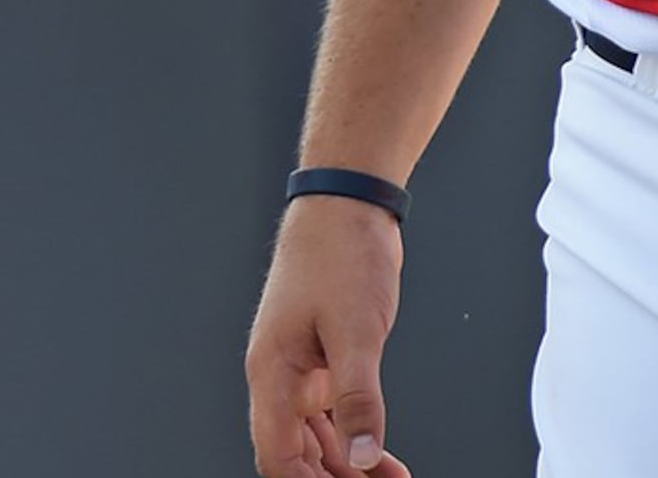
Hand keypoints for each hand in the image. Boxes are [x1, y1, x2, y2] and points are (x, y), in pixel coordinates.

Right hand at [246, 196, 412, 477]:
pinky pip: (331, 417)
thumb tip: (363, 457)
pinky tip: (384, 460)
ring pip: (313, 441)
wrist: (347, 206)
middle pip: (294, 455)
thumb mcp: (357, 331)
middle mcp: (279, 376)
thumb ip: (358, 399)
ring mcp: (299, 369)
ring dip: (346, 469)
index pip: (277, 455)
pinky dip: (355, 442)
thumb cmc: (340, 253)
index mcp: (273, 370)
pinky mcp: (322, 360)